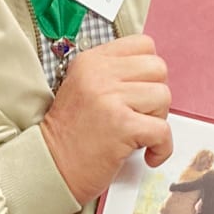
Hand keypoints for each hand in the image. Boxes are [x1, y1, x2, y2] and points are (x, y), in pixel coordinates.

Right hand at [39, 34, 171, 204]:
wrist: (50, 169)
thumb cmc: (71, 135)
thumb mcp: (83, 86)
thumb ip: (113, 73)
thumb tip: (151, 74)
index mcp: (91, 60)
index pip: (143, 44)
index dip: (149, 71)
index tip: (141, 90)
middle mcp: (99, 74)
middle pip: (158, 68)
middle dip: (156, 94)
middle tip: (141, 115)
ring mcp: (110, 98)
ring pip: (163, 96)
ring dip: (157, 120)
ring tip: (138, 134)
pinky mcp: (122, 125)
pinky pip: (163, 130)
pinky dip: (162, 148)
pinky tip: (149, 154)